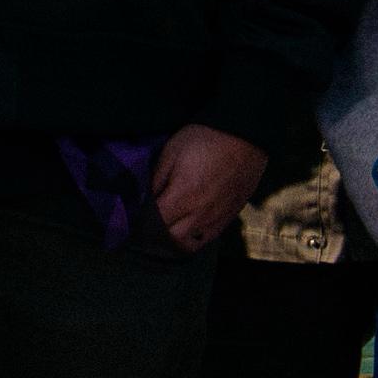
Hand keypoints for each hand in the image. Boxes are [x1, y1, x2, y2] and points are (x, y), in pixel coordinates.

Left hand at [148, 122, 267, 256]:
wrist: (245, 134)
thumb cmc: (204, 140)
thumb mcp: (170, 153)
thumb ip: (155, 180)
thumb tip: (144, 200)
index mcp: (184, 196)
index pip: (155, 222)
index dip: (141, 221)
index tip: (133, 217)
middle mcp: (202, 212)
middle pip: (172, 238)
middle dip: (156, 233)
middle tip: (147, 223)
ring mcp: (219, 216)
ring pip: (191, 243)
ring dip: (175, 239)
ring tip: (166, 228)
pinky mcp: (232, 215)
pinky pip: (209, 237)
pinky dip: (195, 237)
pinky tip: (187, 226)